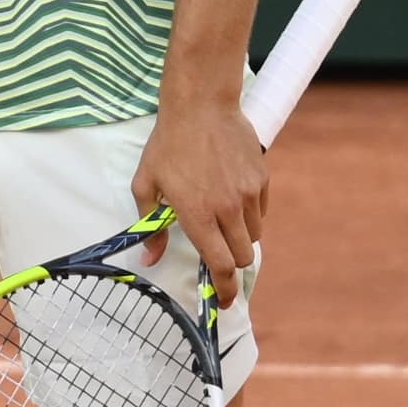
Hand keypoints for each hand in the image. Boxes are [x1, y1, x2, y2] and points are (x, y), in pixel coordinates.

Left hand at [139, 75, 268, 298]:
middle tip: (217, 254)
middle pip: (242, 257)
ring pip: (254, 236)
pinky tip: (231, 196)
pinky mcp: (262, 179)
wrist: (201, 105)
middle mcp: (227, 209)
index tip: (224, 301)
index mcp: (197, 215)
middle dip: (231, 263)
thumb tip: (149, 258)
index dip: (225, 289)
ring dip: (240, 237)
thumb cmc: (168, 145)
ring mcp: (248, 194)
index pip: (219, 265)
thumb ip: (149, 225)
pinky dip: (250, 214)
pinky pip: (261, 211)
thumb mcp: (146, 184)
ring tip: (220, 218)